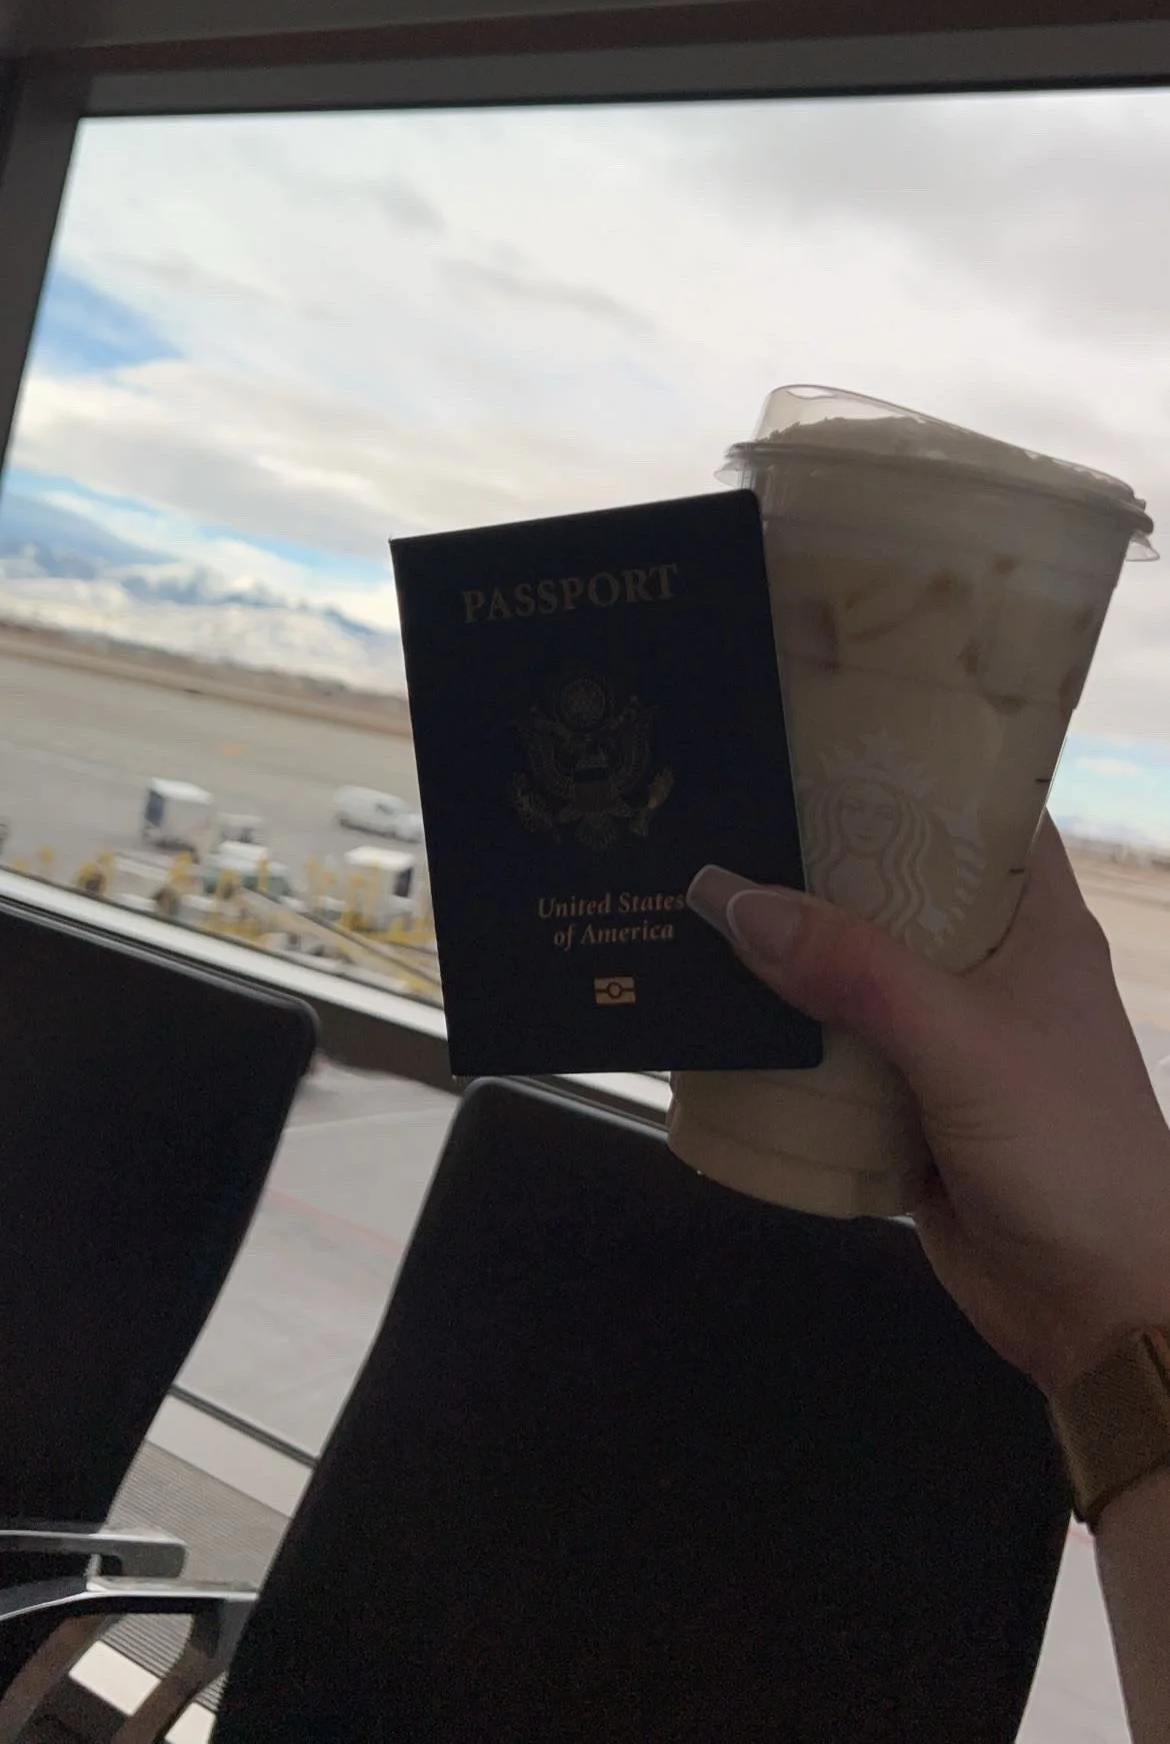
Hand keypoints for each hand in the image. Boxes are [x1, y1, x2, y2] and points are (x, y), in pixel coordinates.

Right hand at [688, 820, 1169, 1395]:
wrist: (1101, 1309)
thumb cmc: (1067, 1148)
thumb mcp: (963, 1042)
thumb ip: (855, 970)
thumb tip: (731, 896)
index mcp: (1033, 921)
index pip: (976, 810)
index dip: (910, 764)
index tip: (816, 725)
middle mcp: (986, 966)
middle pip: (891, 889)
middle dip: (813, 858)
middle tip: (716, 803)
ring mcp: (942, 1038)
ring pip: (849, 972)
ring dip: (782, 949)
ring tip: (685, 891)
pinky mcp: (902, 1106)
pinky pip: (828, 1053)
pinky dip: (777, 1034)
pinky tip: (706, 1004)